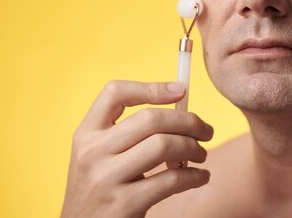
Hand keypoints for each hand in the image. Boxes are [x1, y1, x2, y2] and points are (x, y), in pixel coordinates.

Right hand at [60, 80, 213, 217]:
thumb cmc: (102, 188)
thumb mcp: (99, 155)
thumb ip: (127, 130)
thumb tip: (178, 98)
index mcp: (86, 134)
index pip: (114, 93)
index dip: (151, 87)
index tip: (181, 90)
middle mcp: (92, 152)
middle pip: (150, 118)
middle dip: (188, 121)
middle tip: (206, 130)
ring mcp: (106, 178)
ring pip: (164, 145)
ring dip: (193, 147)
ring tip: (201, 154)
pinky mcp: (124, 204)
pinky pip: (171, 180)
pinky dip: (194, 176)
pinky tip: (200, 177)